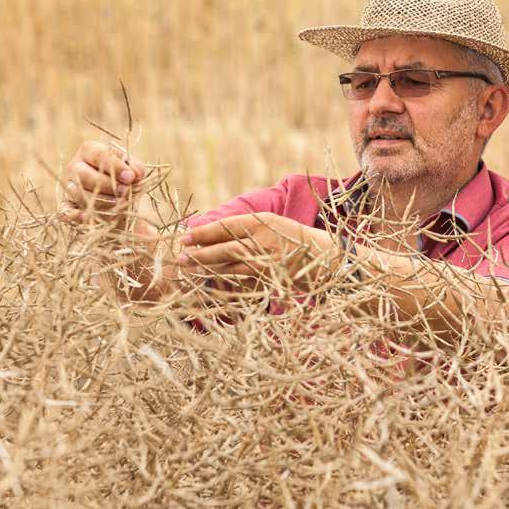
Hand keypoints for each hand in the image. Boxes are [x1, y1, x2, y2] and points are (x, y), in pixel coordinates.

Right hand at [60, 140, 145, 223]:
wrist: (115, 194)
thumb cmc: (122, 175)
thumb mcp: (131, 167)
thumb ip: (135, 168)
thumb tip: (135, 174)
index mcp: (89, 151)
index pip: (98, 155)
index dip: (115, 166)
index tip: (130, 177)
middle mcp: (75, 166)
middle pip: (84, 174)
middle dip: (107, 185)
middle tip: (125, 192)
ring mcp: (70, 186)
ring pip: (79, 194)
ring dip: (101, 202)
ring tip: (119, 205)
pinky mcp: (67, 205)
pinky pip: (67, 211)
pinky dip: (77, 215)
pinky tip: (90, 218)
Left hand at [176, 212, 339, 291]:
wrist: (329, 259)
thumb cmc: (295, 240)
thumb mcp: (272, 226)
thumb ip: (247, 229)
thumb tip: (214, 234)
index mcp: (262, 222)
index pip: (225, 226)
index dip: (203, 233)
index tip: (184, 237)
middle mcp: (263, 240)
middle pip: (224, 247)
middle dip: (200, 253)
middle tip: (180, 257)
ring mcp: (268, 262)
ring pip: (230, 267)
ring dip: (208, 270)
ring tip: (190, 271)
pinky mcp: (271, 280)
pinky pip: (243, 283)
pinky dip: (225, 284)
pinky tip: (211, 286)